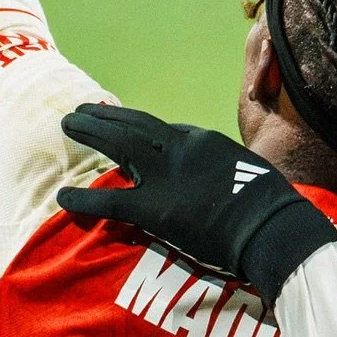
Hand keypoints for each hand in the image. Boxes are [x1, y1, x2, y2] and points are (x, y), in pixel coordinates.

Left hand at [56, 103, 336, 305]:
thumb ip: (232, 172)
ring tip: (68, 123)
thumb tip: (236, 181)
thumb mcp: (255, 173)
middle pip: (135, 126)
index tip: (131, 127)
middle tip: (82, 110)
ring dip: (91, 132)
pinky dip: (83, 200)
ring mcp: (165, 176)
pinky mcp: (154, 209)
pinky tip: (62, 198)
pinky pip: (110, 201)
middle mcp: (181, 149)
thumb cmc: (274, 206)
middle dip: (107, 116)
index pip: (169, 131)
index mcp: (206, 141)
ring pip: (118, 146)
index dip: (145, 130)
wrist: (271, 226)